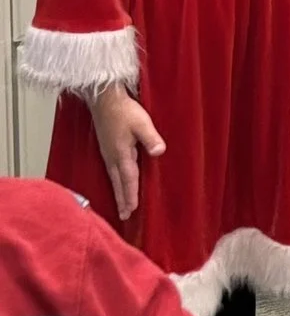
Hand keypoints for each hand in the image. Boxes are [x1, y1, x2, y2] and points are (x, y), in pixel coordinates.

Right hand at [91, 85, 163, 220]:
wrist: (104, 99)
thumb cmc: (124, 110)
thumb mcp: (142, 123)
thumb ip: (150, 138)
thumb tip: (159, 152)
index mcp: (121, 154)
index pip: (128, 179)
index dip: (130, 195)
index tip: (131, 211)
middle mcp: (112, 157)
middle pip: (118, 183)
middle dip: (123, 199)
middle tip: (125, 216)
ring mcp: (108, 152)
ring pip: (114, 177)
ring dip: (118, 191)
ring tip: (122, 205)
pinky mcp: (107, 147)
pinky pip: (112, 170)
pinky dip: (116, 180)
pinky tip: (118, 182)